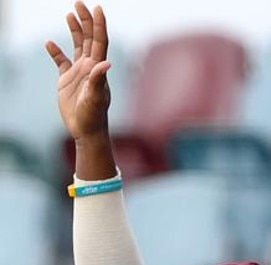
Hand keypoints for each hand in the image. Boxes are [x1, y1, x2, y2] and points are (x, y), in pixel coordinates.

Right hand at [46, 3, 111, 140]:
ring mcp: (79, 73)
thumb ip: (98, 80)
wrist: (86, 130)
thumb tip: (105, 63)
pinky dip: (56, 52)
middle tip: (79, 3)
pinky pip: (61, 62)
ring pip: (77, 46)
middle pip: (89, 39)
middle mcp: (90, 67)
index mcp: (97, 68)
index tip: (97, 7)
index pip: (99, 41)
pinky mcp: (67, 80)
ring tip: (70, 14)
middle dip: (86, 21)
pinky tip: (49, 43)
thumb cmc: (94, 116)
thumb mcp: (95, 98)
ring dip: (74, 30)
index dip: (99, 25)